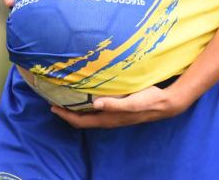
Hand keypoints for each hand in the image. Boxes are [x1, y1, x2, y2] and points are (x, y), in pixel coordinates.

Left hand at [49, 85, 190, 128]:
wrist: (165, 104)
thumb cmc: (149, 100)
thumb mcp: (132, 101)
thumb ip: (114, 104)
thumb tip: (95, 104)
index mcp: (109, 118)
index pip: (81, 121)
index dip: (66, 116)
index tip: (52, 107)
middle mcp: (109, 119)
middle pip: (82, 121)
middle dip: (67, 114)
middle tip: (54, 103)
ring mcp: (114, 116)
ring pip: (89, 117)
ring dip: (77, 110)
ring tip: (67, 100)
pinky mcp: (118, 110)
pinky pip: (97, 111)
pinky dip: (87, 106)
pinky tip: (88, 97)